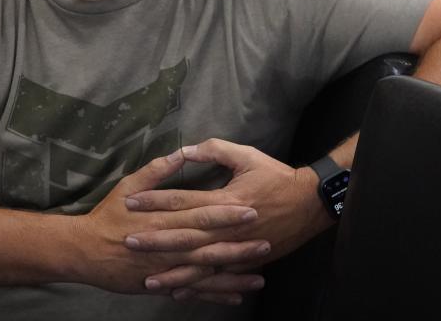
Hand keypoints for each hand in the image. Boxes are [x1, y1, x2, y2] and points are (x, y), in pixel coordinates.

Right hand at [72, 149, 270, 296]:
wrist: (83, 251)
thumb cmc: (106, 216)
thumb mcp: (128, 186)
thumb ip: (156, 171)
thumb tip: (180, 153)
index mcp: (163, 220)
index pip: (201, 214)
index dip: (227, 213)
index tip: (251, 209)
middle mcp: (168, 246)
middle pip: (209, 246)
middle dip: (238, 246)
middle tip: (267, 242)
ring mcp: (166, 269)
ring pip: (206, 273)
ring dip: (233, 275)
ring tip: (261, 276)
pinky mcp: (162, 285)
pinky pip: (193, 291)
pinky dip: (215, 294)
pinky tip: (236, 295)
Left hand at [124, 139, 333, 302]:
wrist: (311, 204)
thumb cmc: (276, 176)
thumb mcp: (247, 156)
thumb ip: (215, 151)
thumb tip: (185, 150)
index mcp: (225, 200)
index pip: (183, 200)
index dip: (155, 201)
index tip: (131, 202)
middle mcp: (229, 227)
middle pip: (185, 235)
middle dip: (155, 240)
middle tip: (128, 242)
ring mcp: (238, 247)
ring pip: (200, 264)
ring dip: (174, 272)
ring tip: (148, 278)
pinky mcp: (246, 260)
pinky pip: (218, 277)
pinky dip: (199, 286)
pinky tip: (180, 291)